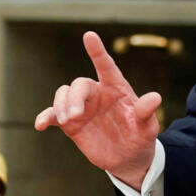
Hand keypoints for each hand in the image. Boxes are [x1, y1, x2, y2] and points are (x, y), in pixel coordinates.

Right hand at [34, 31, 160, 188]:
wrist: (127, 159)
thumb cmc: (140, 138)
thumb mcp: (148, 128)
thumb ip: (146, 113)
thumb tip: (155, 97)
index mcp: (116, 89)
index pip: (106, 66)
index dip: (97, 51)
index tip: (89, 35)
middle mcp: (97, 93)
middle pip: (79, 84)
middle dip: (74, 97)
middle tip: (74, 116)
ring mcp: (81, 107)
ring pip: (63, 94)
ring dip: (60, 105)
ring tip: (67, 121)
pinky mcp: (70, 123)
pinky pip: (53, 115)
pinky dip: (45, 117)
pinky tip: (40, 125)